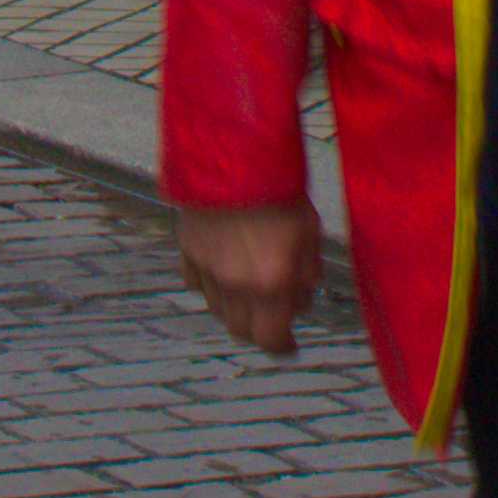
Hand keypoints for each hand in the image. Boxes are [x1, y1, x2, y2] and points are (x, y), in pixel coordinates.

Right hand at [177, 202, 320, 355]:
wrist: (234, 151)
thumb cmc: (281, 187)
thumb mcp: (310, 230)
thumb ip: (306, 272)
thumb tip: (301, 298)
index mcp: (271, 282)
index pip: (271, 339)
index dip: (282, 347)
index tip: (291, 346)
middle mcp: (234, 283)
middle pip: (241, 330)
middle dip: (259, 329)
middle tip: (273, 317)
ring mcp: (206, 267)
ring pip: (217, 310)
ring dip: (236, 309)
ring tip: (252, 289)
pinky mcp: (187, 248)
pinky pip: (196, 282)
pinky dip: (211, 285)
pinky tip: (224, 269)